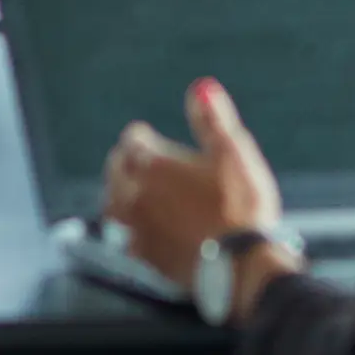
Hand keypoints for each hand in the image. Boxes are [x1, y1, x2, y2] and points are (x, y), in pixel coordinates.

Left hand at [101, 78, 287, 288]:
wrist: (241, 267)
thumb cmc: (241, 208)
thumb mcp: (234, 153)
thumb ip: (213, 119)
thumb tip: (201, 86)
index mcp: (153, 164)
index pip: (132, 139)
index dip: (143, 136)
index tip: (150, 137)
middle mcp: (135, 194)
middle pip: (116, 169)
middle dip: (126, 161)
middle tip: (137, 161)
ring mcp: (135, 228)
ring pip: (113, 204)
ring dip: (119, 194)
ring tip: (132, 192)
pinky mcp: (143, 257)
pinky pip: (124, 238)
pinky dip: (128, 229)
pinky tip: (142, 230)